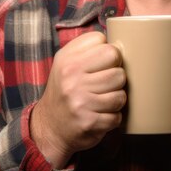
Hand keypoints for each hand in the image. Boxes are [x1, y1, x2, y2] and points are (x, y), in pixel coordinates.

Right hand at [30, 31, 125, 167]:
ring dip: (116, 99)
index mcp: (68, 60)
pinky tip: (100, 115)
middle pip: (118, 70)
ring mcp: (80, 101)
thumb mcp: (67, 63)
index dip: (108, 55)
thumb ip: (89, 49)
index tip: (100, 65)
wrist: (49, 126)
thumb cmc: (65, 90)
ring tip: (103, 100)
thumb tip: (118, 43)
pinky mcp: (88, 122)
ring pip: (121, 95)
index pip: (105, 44)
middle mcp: (72, 78)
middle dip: (116, 78)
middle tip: (104, 85)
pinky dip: (112, 118)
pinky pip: (117, 116)